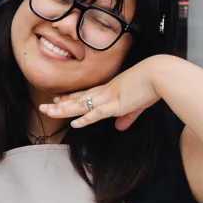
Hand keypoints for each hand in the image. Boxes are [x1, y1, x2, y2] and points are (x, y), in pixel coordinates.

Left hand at [39, 57, 164, 130]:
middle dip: (60, 105)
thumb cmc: (150, 85)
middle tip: (44, 107)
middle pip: (77, 100)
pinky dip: (85, 119)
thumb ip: (127, 117)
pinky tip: (74, 124)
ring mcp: (107, 98)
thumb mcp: (136, 104)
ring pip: (80, 105)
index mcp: (108, 90)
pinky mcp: (115, 104)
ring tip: (48, 112)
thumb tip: (120, 127)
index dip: (69, 98)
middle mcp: (104, 92)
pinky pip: (96, 113)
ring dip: (63, 110)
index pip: (84, 94)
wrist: (159, 75)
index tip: (56, 100)